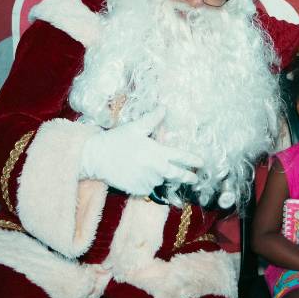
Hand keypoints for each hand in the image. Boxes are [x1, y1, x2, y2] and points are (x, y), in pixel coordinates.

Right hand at [80, 108, 201, 195]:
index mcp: (157, 153)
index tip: (201, 163)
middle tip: (194, 178)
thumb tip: (165, 107)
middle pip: (177, 175)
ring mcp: (148, 181)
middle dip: (188, 177)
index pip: (181, 157)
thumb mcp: (135, 128)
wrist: (96, 158)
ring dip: (161, 176)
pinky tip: (139, 174)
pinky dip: (148, 182)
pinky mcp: (138, 190)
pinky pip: (148, 187)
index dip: (192, 160)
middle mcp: (156, 169)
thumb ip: (152, 120)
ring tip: (150, 168)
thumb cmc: (116, 140)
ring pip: (161, 180)